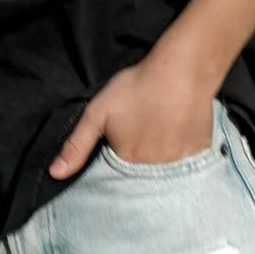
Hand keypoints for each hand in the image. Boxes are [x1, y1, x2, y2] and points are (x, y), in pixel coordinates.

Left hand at [49, 44, 218, 180]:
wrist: (182, 71)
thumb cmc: (136, 88)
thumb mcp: (97, 113)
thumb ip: (76, 145)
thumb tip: (54, 174)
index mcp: (128, 162)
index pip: (116, 182)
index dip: (114, 171)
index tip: (117, 156)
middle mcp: (155, 170)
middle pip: (141, 182)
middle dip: (137, 172)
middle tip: (140, 146)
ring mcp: (180, 164)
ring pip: (165, 176)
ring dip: (159, 168)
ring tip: (158, 146)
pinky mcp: (199, 154)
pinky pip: (188, 168)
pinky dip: (180, 162)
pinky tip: (176, 143)